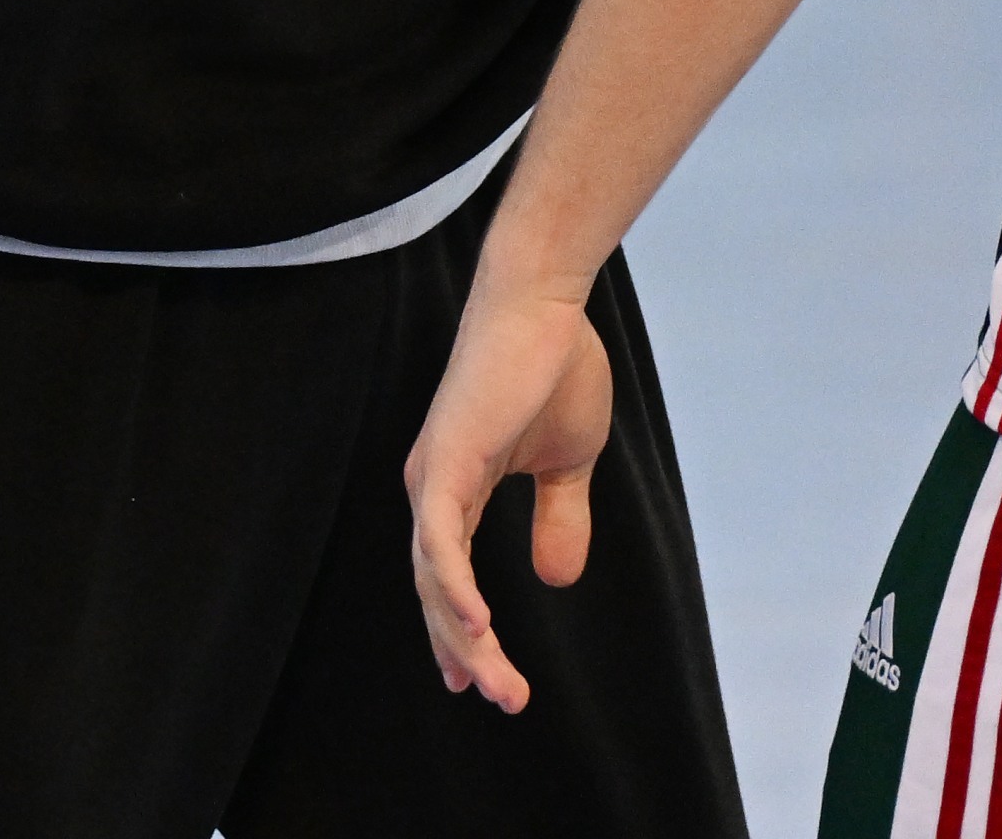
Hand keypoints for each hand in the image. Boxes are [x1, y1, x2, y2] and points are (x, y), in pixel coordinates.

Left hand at [403, 274, 613, 710]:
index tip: (473, 681)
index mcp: (455, 486)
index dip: (456, 631)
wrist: (547, 303)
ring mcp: (433, 478)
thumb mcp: (568, 459)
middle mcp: (433, 489)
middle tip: (502, 698)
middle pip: (436, 592)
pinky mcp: (445, 463)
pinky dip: (453, 590)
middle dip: (467, 652)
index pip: (445, 577)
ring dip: (465, 638)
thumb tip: (557, 581)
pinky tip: (479, 628)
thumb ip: (558, 516)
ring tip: (497, 684)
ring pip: (434, 581)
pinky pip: (440, 543)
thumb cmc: (555, 365)